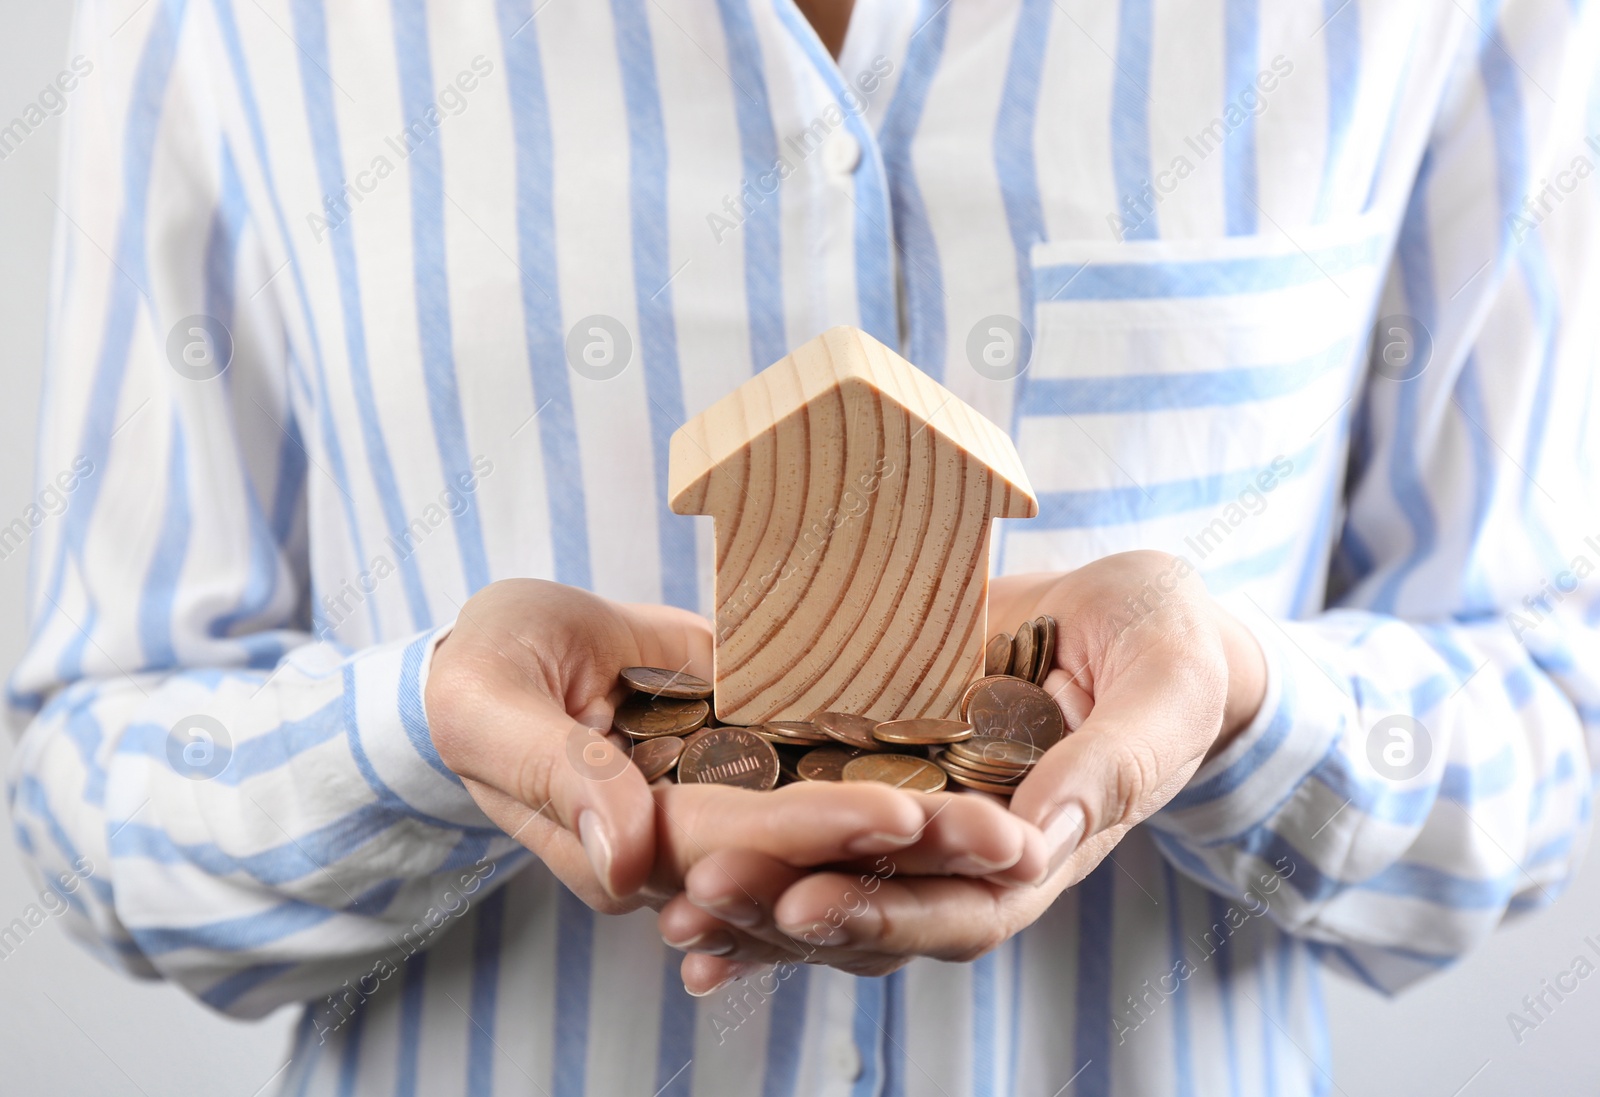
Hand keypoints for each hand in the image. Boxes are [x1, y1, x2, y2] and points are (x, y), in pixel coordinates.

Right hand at [426, 580, 1048, 917]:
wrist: (492, 661)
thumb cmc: (476, 676)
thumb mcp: (491, 708)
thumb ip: (555, 773)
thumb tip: (627, 856)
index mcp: (624, 844)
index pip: (735, 844)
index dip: (817, 831)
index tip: (904, 815)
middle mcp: (686, 847)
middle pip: (807, 856)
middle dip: (907, 852)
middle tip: (1009, 835)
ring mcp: (723, 810)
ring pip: (832, 834)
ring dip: (924, 835)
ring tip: (1019, 821)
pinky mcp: (747, 768)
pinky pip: (825, 781)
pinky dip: (896, 786)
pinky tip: (976, 784)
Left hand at [661, 550, 1266, 989]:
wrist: (1134, 618)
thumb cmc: (1167, 644)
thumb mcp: (1164, 686)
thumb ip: (1118, 760)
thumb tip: (1041, 835)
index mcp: (1047, 846)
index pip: (966, 909)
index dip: (888, 914)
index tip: (807, 904)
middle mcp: (972, 854)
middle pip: (880, 912)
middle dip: (790, 915)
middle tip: (704, 897)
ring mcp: (922, 816)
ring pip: (835, 884)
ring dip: (755, 904)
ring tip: (672, 907)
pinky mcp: (882, 768)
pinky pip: (814, 825)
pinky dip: (756, 854)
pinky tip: (677, 876)